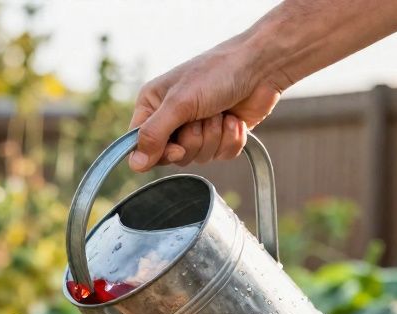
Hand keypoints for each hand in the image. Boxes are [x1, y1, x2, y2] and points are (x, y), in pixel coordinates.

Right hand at [128, 38, 287, 171]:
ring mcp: (197, 128)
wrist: (261, 66)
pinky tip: (235, 120)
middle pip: (172, 156)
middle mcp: (172, 118)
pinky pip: (220, 156)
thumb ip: (153, 134)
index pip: (140, 145)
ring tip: (220, 112)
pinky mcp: (220, 135)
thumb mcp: (179, 102)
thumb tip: (135, 164)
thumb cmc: (217, 73)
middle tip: (203, 118)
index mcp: (153, 105)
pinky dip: (231, 139)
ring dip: (214, 137)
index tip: (177, 147)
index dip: (158, 152)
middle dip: (194, 140)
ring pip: (198, 157)